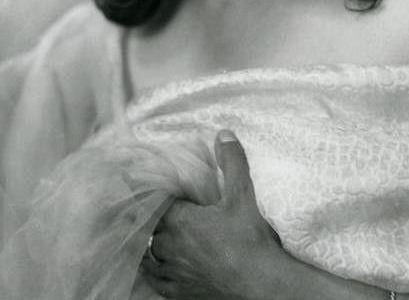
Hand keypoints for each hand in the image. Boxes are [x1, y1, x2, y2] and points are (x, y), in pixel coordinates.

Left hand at [141, 130, 283, 298]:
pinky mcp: (179, 293)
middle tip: (158, 211)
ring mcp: (173, 272)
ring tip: (154, 237)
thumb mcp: (242, 195)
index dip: (153, 195)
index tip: (140, 185)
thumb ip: (232, 162)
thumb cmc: (249, 240)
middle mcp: (170, 247)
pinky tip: (157, 268)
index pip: (155, 203)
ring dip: (152, 245)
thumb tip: (224, 133)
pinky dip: (153, 272)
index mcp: (180, 221)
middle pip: (152, 229)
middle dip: (155, 220)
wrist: (259, 285)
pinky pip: (156, 281)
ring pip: (149, 256)